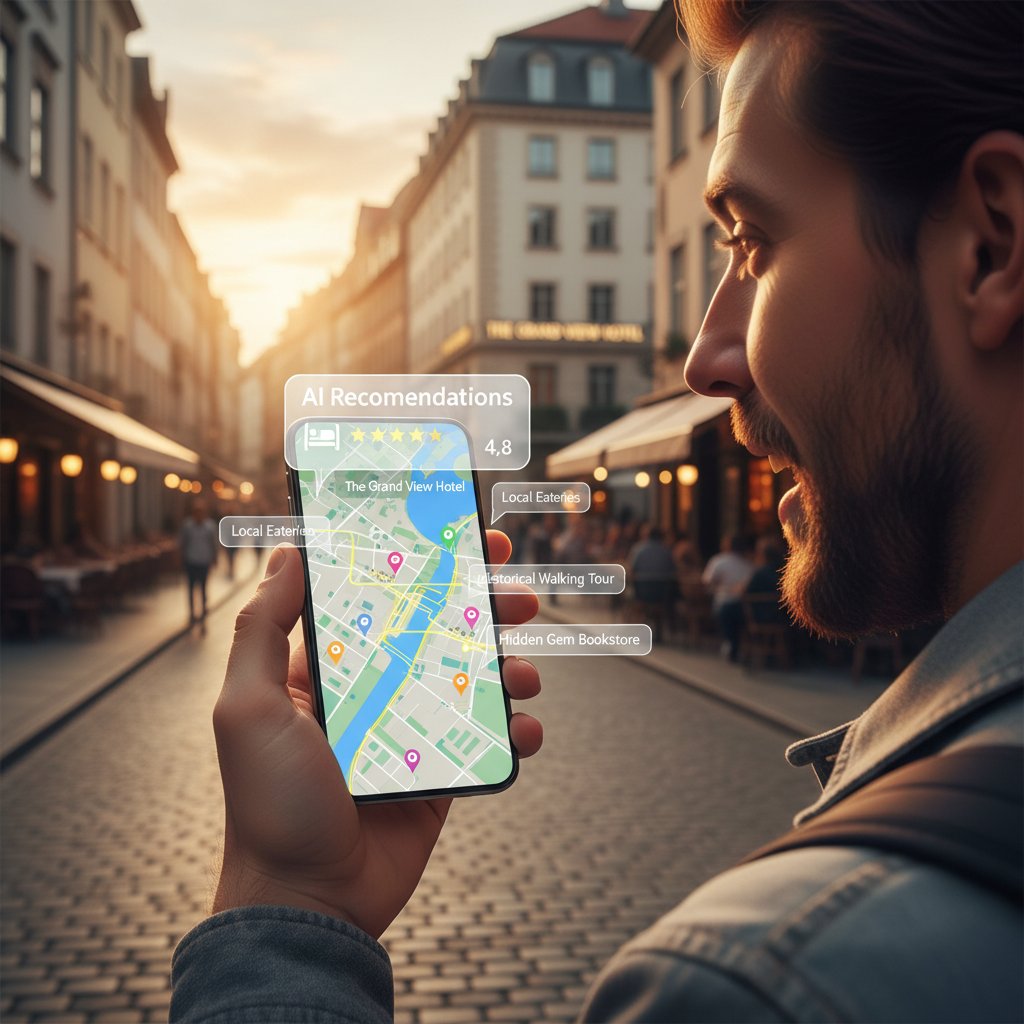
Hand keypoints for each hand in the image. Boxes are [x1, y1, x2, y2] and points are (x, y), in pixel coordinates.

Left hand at [211, 533, 541, 938]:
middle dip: (481, 607)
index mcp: (327, 669)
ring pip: (472, 679)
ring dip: (508, 665)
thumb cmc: (267, 804)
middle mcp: (372, 693)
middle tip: (517, 593)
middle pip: (437, 631)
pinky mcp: (441, 774)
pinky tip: (525, 729)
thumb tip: (287, 553)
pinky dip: (515, 730)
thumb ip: (262, 629)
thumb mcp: (246, 706)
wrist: (307, 903)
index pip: (379, 599)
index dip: (418, 565)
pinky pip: (486, 738)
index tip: (456, 539)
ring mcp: (410, 733)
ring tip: (525, 671)